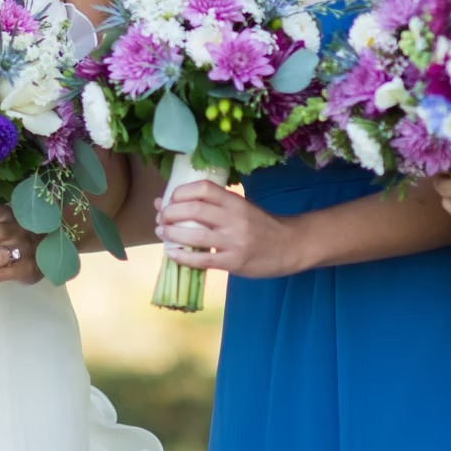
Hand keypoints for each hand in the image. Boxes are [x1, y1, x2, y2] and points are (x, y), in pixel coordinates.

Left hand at [155, 180, 303, 278]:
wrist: (289, 246)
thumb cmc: (260, 225)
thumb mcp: (240, 207)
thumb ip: (211, 205)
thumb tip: (168, 202)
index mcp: (235, 202)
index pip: (204, 188)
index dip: (181, 192)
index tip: (170, 199)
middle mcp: (234, 219)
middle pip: (194, 210)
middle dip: (170, 213)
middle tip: (161, 217)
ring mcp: (234, 241)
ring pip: (194, 235)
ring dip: (171, 233)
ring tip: (162, 233)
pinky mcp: (234, 262)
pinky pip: (202, 260)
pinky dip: (182, 257)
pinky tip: (172, 254)